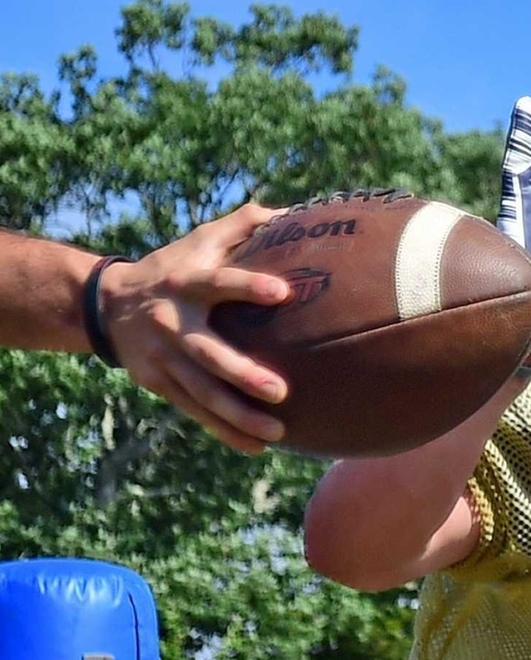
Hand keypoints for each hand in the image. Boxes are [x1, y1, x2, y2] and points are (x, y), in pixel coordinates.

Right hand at [99, 203, 290, 453]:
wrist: (106, 304)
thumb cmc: (174, 265)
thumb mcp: (201, 239)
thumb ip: (245, 224)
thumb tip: (294, 212)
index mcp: (186, 282)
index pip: (220, 282)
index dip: (249, 286)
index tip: (284, 292)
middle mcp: (172, 322)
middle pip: (207, 353)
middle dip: (242, 374)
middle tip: (280, 391)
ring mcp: (162, 357)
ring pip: (201, 392)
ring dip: (237, 415)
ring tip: (277, 431)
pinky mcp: (158, 382)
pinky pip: (194, 410)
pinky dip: (224, 430)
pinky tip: (256, 446)